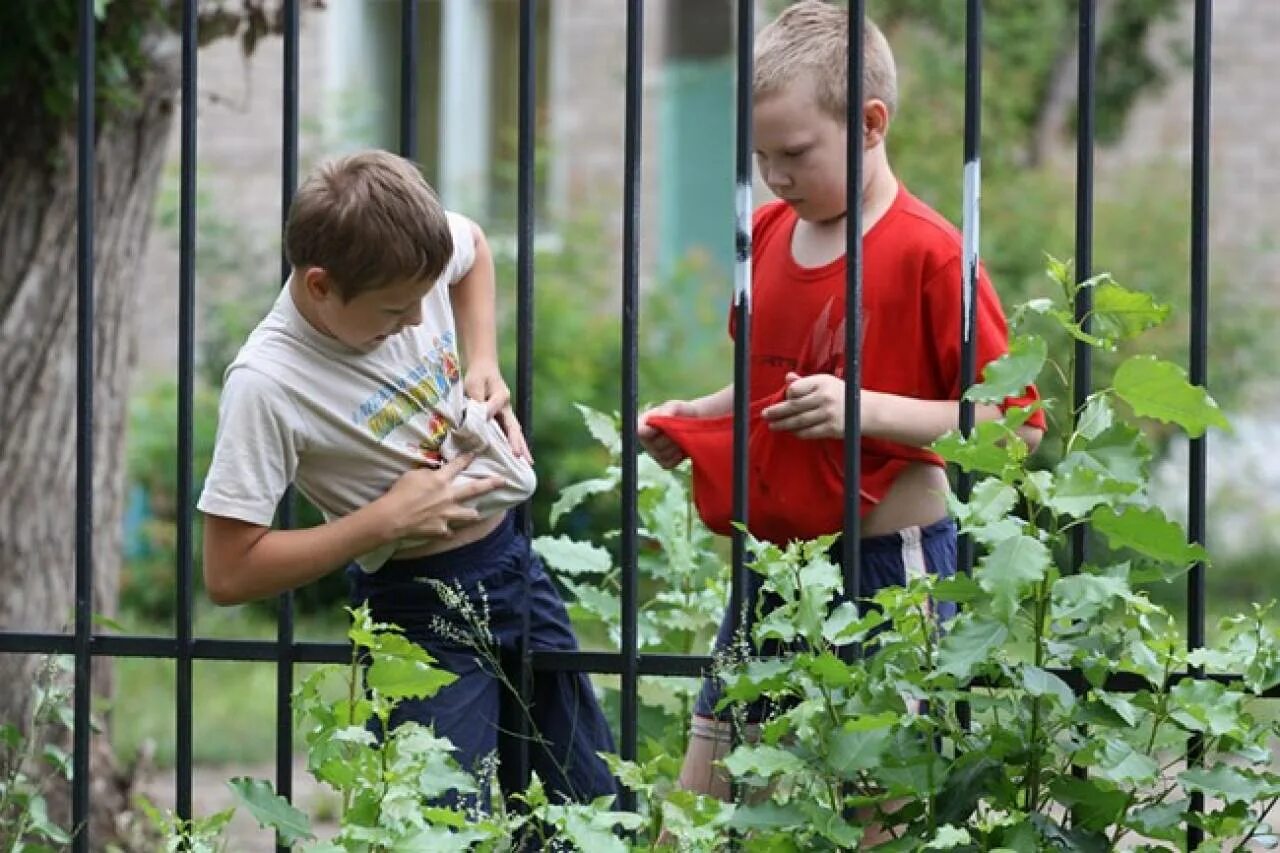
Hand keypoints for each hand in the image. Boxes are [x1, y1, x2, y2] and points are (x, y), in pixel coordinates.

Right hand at [378, 453, 502, 539]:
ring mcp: (447, 515)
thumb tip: (435, 475)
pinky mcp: (441, 530)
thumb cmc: (400, 493)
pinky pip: (448, 532)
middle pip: (475, 489)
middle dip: (491, 484)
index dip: (467, 458)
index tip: (476, 453)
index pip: (457, 465)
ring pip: (469, 514)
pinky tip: (446, 532)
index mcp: (441, 480)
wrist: (393, 517)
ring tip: (474, 513)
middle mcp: (449, 496)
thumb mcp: (413, 475)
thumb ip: (428, 474)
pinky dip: (447, 531)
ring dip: (471, 514)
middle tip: (503, 481)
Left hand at [464, 361, 530, 460]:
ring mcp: (506, 414)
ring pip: (515, 432)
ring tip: (527, 462)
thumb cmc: (478, 376)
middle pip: (515, 428)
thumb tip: (482, 416)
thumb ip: (478, 399)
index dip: (489, 413)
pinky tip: (517, 456)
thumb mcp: (475, 385)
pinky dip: (514, 444)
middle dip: (519, 443)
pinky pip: (509, 433)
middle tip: (524, 458)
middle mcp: (507, 407)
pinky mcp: (502, 418)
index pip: (497, 406)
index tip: (481, 420)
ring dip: (521, 447)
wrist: (483, 369)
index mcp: (501, 396)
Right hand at [638, 400, 697, 468]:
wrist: (696, 423)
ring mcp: (654, 453)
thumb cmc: (682, 412)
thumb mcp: (676, 406)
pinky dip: (677, 458)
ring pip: (661, 456)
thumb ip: (668, 409)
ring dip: (674, 448)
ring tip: (682, 438)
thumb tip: (662, 417)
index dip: (649, 431)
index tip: (662, 428)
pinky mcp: (664, 462)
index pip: (639, 431)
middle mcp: (646, 440)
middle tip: (678, 431)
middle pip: (652, 446)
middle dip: (668, 439)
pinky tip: (682, 449)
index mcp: (644, 424)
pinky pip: (668, 464)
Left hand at [761, 372, 845, 438]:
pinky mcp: (832, 428)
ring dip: (783, 425)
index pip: (796, 389)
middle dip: (776, 412)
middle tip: (765, 415)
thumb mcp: (826, 383)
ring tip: (772, 426)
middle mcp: (825, 396)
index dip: (787, 394)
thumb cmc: (841, 395)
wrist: (867, 411)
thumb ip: (805, 382)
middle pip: (793, 406)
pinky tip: (790, 432)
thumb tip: (787, 377)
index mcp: (822, 382)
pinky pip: (809, 432)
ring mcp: (828, 413)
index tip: (783, 398)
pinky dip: (797, 433)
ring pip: (799, 421)